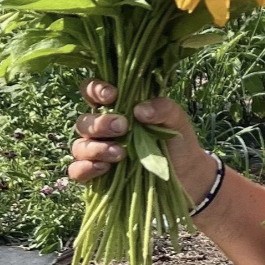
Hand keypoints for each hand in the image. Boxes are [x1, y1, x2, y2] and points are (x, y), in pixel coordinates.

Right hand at [68, 79, 214, 203]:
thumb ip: (163, 108)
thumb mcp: (176, 120)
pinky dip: (86, 168)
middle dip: (100, 123)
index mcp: (117, 108)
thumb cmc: (177, 140)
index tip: (112, 95)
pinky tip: (105, 168)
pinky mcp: (97, 175)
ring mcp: (98, 152)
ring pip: (79, 146)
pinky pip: (77, 170)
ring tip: (121, 153)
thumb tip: (139, 110)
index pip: (92, 91)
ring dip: (96, 148)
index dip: (95, 89)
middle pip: (83, 121)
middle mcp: (102, 129)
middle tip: (123, 127)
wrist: (187, 174)